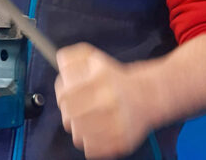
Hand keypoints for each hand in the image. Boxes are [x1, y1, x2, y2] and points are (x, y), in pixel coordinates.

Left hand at [55, 43, 151, 158]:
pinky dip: (89, 140)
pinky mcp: (120, 142)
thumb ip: (72, 57)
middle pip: (69, 116)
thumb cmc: (114, 77)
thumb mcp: (94, 58)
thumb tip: (59, 63)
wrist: (146, 95)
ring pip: (77, 135)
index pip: (64, 94)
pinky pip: (90, 149)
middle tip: (73, 108)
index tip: (65, 95)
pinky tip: (96, 129)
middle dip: (67, 112)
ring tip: (86, 118)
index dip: (61, 96)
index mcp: (100, 78)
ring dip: (77, 127)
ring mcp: (116, 123)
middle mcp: (109, 100)